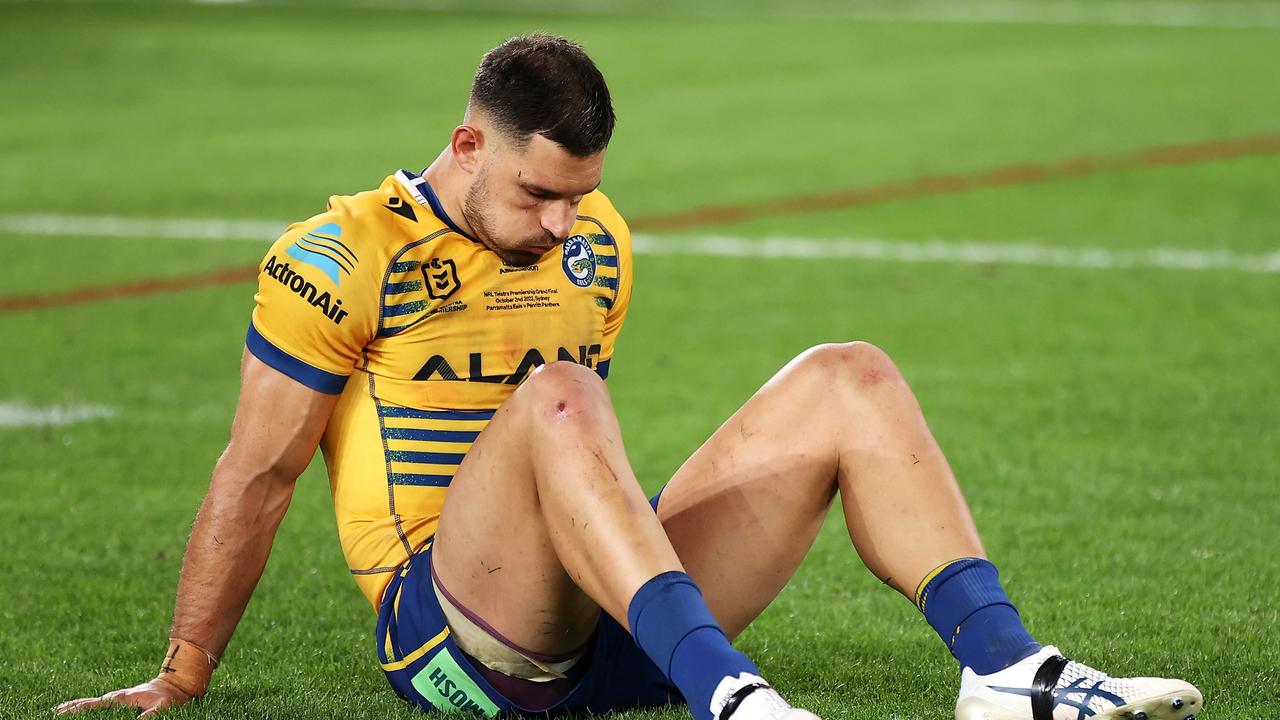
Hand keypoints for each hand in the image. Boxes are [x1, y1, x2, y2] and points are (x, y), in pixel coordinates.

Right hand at [55, 678, 193, 717]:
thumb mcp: (162, 708)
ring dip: (75, 707)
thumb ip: (149, 717)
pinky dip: (87, 708)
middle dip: (70, 708)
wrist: (177, 685)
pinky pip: (100, 706)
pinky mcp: (121, 702)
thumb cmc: (170, 697)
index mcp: (122, 698)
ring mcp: (117, 699)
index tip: (61, 713)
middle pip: (88, 703)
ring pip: (91, 704)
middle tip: (51, 713)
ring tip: (58, 712)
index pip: (94, 705)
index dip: (78, 710)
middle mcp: (116, 697)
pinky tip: (80, 711)